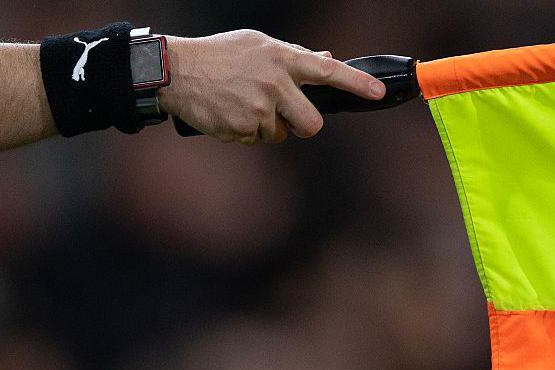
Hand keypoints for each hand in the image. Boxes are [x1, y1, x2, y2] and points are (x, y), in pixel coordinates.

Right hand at [157, 30, 385, 144]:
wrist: (176, 71)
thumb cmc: (219, 55)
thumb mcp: (257, 44)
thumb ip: (293, 55)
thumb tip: (326, 59)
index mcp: (281, 58)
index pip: (327, 71)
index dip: (356, 83)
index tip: (377, 92)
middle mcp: (275, 83)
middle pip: (311, 123)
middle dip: (301, 125)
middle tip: (285, 116)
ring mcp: (259, 108)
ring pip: (281, 134)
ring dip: (267, 126)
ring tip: (242, 104)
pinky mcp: (242, 128)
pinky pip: (256, 140)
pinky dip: (245, 132)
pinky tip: (229, 113)